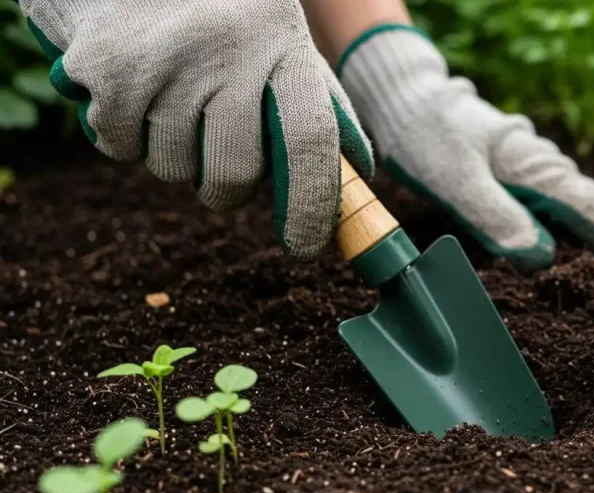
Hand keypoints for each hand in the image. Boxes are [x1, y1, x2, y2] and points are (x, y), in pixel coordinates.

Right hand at [18, 0, 373, 257]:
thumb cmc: (220, 7)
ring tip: (170, 99)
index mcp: (284, 45)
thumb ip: (318, 101)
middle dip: (224, 192)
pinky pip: (119, 147)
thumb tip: (360, 174)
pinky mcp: (109, 68)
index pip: (310, 141)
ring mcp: (165, 59)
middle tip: (217, 171)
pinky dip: (123, 135)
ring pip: (171, 167)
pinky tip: (133, 90)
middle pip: (232, 174)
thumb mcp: (279, 37)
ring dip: (171, 155)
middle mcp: (228, 51)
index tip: (305, 245)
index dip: (311, 204)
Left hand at [336, 26, 593, 286]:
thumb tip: (540, 259)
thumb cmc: (428, 137)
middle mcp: (549, 170)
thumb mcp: (453, 178)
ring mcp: (544, 172)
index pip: (593, 215)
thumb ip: (494, 216)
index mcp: (537, 170)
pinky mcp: (532, 178)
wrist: (410, 102)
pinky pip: (580, 206)